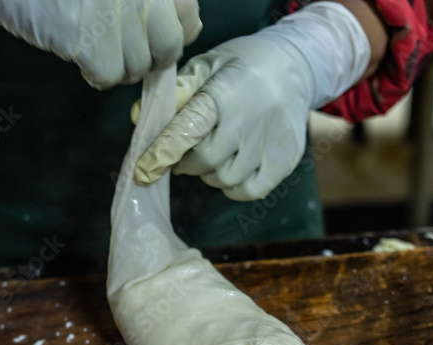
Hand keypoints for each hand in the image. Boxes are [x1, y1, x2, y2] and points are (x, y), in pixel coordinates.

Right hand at [0, 0, 201, 88]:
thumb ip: (149, 1)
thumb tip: (189, 30)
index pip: (189, 17)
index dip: (171, 33)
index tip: (148, 35)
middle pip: (170, 47)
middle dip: (147, 57)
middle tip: (116, 49)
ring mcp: (119, 13)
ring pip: (140, 66)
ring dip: (118, 67)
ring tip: (91, 45)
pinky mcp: (93, 38)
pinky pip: (111, 77)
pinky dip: (96, 74)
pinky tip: (77, 54)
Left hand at [134, 1, 370, 200]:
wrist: (293, 66)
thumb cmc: (238, 67)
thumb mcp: (205, 67)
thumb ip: (173, 93)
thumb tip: (139, 118)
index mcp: (225, 91)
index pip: (188, 128)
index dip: (163, 152)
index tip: (143, 172)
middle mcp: (250, 118)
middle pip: (205, 160)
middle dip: (186, 161)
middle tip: (186, 150)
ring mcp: (271, 141)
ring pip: (225, 179)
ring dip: (210, 173)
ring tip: (214, 153)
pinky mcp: (286, 159)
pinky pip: (250, 191)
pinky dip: (233, 187)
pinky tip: (231, 168)